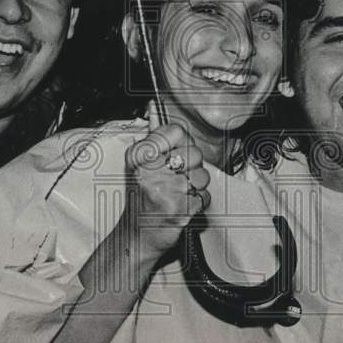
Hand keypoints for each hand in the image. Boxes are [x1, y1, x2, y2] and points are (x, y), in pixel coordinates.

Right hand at [123, 122, 210, 261]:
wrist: (138, 235)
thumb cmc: (141, 198)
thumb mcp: (139, 164)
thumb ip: (152, 135)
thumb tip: (155, 107)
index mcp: (140, 156)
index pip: (177, 131)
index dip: (182, 143)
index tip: (174, 153)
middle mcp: (150, 172)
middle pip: (194, 153)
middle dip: (192, 167)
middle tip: (176, 177)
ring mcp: (166, 191)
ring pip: (202, 176)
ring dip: (196, 186)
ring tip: (179, 192)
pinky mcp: (180, 210)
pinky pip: (204, 197)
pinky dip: (198, 203)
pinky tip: (182, 204)